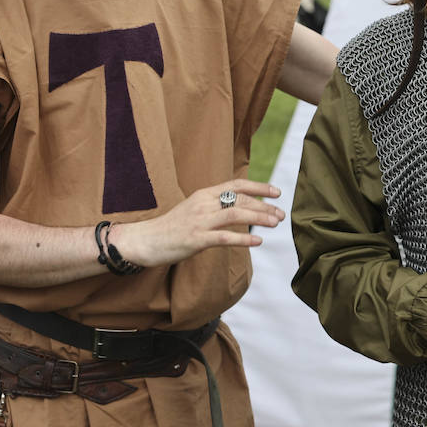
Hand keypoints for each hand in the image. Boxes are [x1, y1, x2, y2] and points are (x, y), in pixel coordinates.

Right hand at [120, 179, 284, 267]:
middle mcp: (203, 203)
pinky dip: (243, 238)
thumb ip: (215, 206)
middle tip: (281, 214)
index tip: (277, 192)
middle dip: (264, 206)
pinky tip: (257, 241)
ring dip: (259, 218)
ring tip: (275, 223)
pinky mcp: (195, 239)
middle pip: (240, 199)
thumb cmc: (172, 227)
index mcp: (204, 194)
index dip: (259, 186)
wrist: (145, 240)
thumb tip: (240, 207)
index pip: (237, 184)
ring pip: (236, 214)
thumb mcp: (194, 209)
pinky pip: (224, 237)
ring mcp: (199, 221)